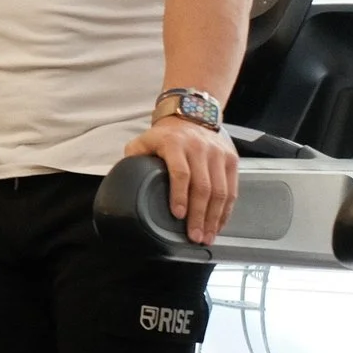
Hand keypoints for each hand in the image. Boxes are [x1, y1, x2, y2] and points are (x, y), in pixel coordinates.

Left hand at [122, 114, 237, 245]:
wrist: (191, 115)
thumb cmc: (164, 136)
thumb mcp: (144, 141)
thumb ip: (133, 160)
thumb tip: (120, 184)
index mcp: (175, 144)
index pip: (180, 172)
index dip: (179, 195)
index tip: (178, 215)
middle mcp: (199, 148)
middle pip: (203, 186)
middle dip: (199, 215)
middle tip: (194, 237)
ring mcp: (218, 154)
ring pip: (220, 191)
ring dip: (214, 217)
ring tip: (207, 236)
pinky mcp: (231, 159)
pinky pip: (232, 189)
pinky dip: (226, 210)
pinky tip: (218, 224)